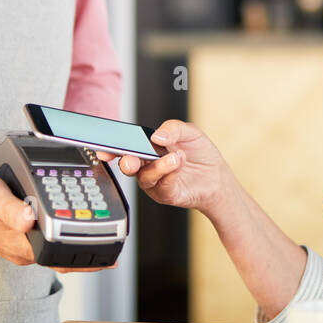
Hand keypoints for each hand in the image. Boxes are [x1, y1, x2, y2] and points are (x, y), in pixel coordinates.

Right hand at [0, 173, 115, 273]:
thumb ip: (11, 210)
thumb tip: (29, 220)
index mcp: (21, 245)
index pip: (60, 258)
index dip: (86, 259)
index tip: (108, 257)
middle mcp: (24, 251)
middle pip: (62, 258)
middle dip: (89, 255)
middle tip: (114, 246)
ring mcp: (22, 247)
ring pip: (56, 252)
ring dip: (77, 247)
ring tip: (102, 238)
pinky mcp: (20, 240)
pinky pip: (48, 244)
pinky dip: (64, 239)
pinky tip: (74, 230)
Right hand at [104, 119, 234, 216]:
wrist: (217, 176)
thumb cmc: (199, 153)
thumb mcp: (189, 132)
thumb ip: (172, 128)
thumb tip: (156, 135)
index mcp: (147, 148)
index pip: (126, 146)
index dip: (112, 147)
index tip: (106, 148)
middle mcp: (147, 166)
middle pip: (128, 165)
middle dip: (126, 162)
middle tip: (131, 160)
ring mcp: (154, 182)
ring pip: (145, 177)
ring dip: (158, 167)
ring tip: (175, 157)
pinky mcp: (165, 194)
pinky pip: (162, 186)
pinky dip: (169, 175)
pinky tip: (178, 165)